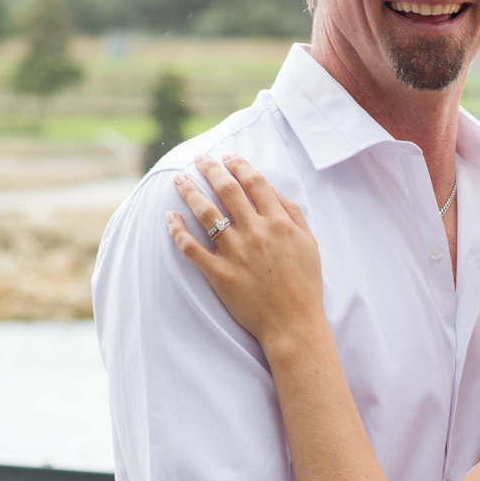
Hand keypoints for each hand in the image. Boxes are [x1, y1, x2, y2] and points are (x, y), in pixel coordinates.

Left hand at [167, 153, 323, 350]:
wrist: (294, 324)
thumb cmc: (305, 285)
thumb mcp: (309, 244)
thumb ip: (292, 213)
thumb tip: (273, 189)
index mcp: (278, 223)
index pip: (254, 183)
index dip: (239, 165)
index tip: (228, 157)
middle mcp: (255, 232)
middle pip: (227, 191)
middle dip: (210, 169)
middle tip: (199, 158)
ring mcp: (235, 253)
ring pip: (206, 213)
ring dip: (190, 192)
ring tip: (179, 180)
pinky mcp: (220, 274)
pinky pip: (192, 248)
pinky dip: (178, 230)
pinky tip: (170, 217)